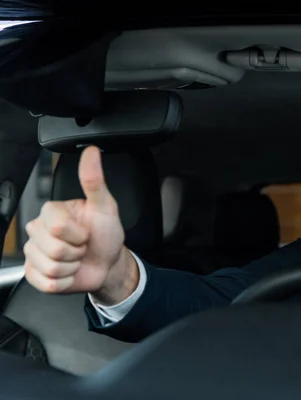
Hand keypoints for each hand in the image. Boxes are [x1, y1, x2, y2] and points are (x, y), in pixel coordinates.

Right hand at [23, 145, 137, 304]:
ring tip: (77, 258)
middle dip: (75, 251)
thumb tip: (91, 152)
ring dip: (71, 267)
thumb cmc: (105, 234)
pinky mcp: (35, 274)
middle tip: (82, 246)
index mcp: (52, 212)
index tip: (86, 232)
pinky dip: (65, 281)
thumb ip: (94, 180)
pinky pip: (46, 283)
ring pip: (49, 266)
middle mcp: (38, 230)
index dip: (78, 234)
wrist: (108, 263)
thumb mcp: (105, 206)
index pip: (56, 227)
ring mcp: (34, 253)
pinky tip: (70, 271)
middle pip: (52, 248)